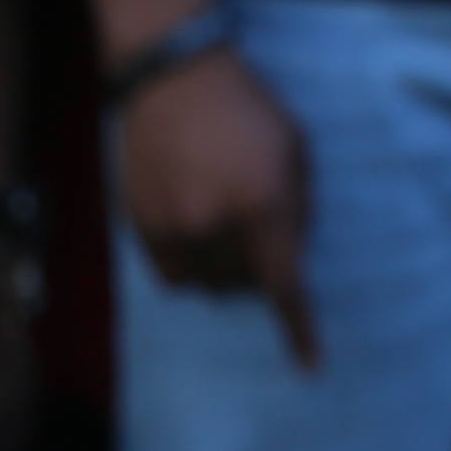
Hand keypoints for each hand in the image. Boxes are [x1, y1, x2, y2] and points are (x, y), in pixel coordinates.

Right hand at [114, 47, 320, 371]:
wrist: (176, 82)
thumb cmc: (250, 111)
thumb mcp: (297, 150)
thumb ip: (299, 209)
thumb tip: (290, 257)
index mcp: (262, 206)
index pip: (284, 285)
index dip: (299, 329)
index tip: (310, 368)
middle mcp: (215, 228)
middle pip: (245, 287)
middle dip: (260, 269)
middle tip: (259, 227)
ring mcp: (173, 232)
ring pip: (207, 287)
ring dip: (224, 268)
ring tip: (224, 221)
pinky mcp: (140, 231)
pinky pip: (173, 277)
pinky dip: (191, 265)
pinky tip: (195, 226)